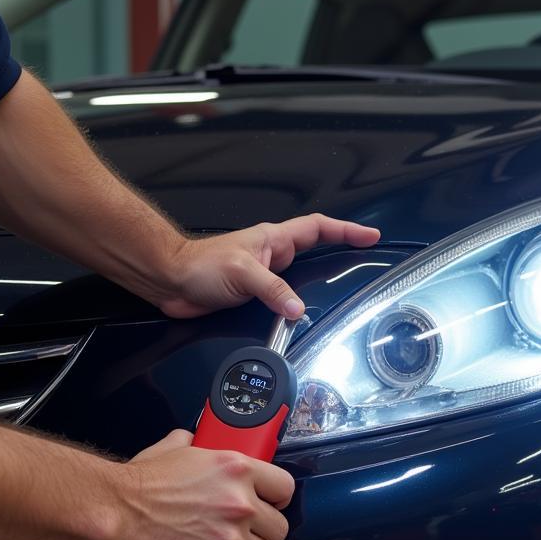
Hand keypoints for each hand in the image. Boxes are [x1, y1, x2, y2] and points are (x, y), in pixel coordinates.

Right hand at [108, 430, 294, 539]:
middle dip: (263, 534)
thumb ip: (197, 445)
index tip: (270, 505)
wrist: (117, 511)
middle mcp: (241, 503)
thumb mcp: (175, 448)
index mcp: (237, 469)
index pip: (285, 487)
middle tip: (243, 534)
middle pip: (279, 529)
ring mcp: (231, 538)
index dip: (278, 500)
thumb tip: (197, 439)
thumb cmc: (141, 484)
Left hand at [149, 214, 380, 318]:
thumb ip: (272, 290)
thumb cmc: (200, 266)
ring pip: (302, 272)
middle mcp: (271, 254)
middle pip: (316, 246)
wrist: (171, 282)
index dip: (346, 230)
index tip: (369, 235)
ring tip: (346, 276)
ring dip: (321, 273)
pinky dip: (299, 301)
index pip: (318, 228)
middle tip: (366, 251)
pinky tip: (304, 311)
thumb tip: (298, 308)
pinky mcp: (254, 293)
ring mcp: (264, 274)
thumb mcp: (242, 274)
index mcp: (272, 240)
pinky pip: (285, 295)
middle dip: (342, 246)